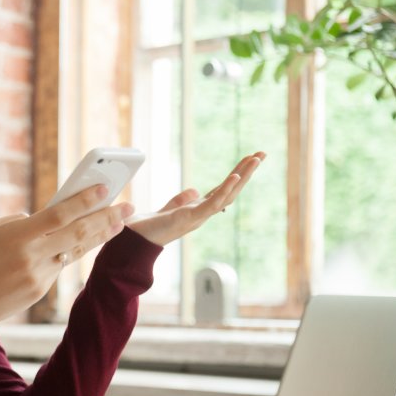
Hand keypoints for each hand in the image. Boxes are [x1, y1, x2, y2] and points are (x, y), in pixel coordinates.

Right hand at [0, 185, 133, 330]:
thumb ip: (18, 221)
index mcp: (17, 236)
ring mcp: (39, 276)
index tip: (104, 189)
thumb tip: (42, 218)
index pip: (59, 214)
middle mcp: (32, 256)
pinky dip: (68, 253)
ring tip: (118, 223)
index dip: (84, 201)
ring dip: (98, 236)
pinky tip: (82, 242)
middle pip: (78, 233)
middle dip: (106, 219)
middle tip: (127, 207)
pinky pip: (58, 266)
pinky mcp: (40, 291)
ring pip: (74, 251)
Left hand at [126, 152, 265, 245]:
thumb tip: (194, 191)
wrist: (133, 242)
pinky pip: (212, 204)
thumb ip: (181, 200)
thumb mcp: (168, 209)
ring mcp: (198, 217)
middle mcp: (202, 213)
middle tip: (262, 153)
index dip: (236, 174)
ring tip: (256, 158)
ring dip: (242, 176)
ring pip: (227, 195)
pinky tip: (235, 176)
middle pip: (230, 190)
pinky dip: (225, 190)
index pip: (222, 189)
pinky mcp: (189, 219)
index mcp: (198, 209)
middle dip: (247, 172)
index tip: (249, 158)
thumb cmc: (147, 228)